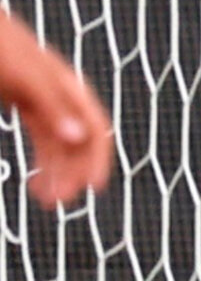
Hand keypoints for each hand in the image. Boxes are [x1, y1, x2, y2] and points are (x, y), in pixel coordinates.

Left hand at [0, 14, 110, 206]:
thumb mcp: (24, 77)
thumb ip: (52, 106)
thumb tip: (77, 138)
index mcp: (67, 86)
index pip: (94, 127)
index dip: (98, 157)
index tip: (93, 187)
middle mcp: (59, 95)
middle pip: (77, 140)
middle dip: (72, 172)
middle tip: (58, 202)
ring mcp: (40, 99)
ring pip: (58, 143)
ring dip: (56, 172)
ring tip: (44, 199)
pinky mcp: (22, 102)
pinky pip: (41, 137)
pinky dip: (41, 161)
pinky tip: (34, 178)